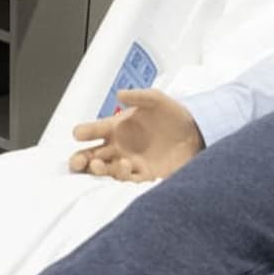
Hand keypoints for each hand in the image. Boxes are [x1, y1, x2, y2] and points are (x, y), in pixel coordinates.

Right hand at [68, 89, 204, 182]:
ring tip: (100, 165)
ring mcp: (130, 163)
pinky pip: (129, 181)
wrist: (195, 133)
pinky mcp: (145, 176)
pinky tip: (125, 168)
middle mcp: (118, 148)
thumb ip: (139, 96)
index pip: (93, 131)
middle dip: (80, 160)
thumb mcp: (156, 99)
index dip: (83, 132)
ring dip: (99, 170)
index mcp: (115, 128)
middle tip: (78, 161)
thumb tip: (121, 93)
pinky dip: (123, 178)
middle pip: (91, 157)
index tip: (78, 134)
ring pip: (106, 171)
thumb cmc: (172, 114)